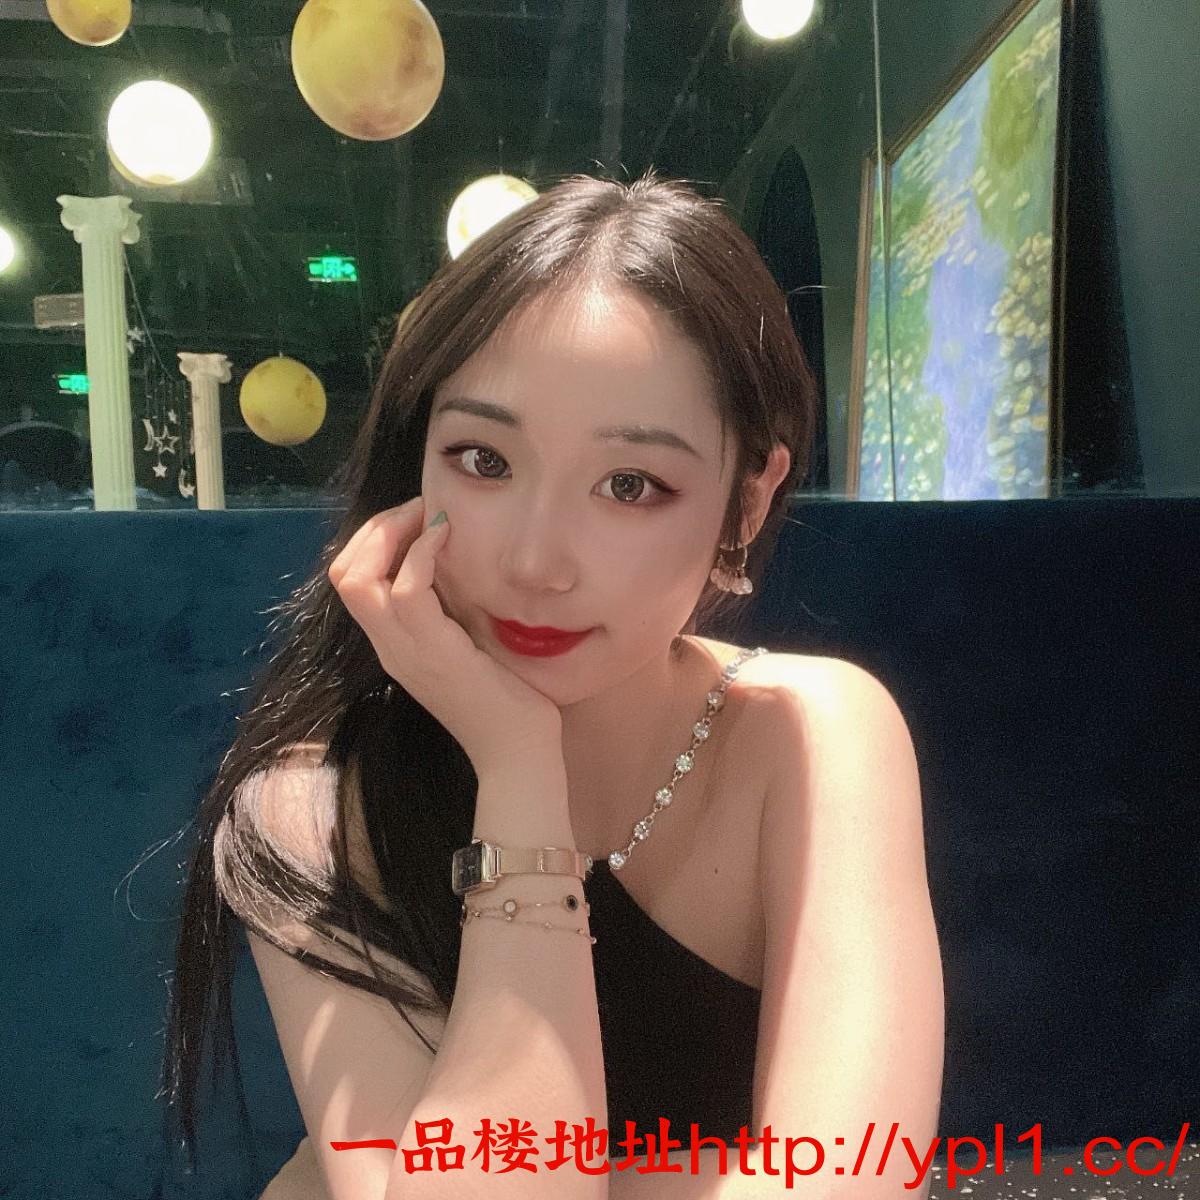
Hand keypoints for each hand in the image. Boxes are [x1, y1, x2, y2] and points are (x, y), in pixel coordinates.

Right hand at [328, 496, 563, 773]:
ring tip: (429, 517)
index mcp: (395, 644)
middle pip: (343, 572)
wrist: (519, 753)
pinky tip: (447, 538)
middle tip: (418, 510)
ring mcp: (406, 652)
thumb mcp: (469, 641)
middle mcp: (390, 647)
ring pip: (358, 577)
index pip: (351, 579)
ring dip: (392, 531)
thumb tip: (455, 559)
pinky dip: (421, 554)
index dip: (375, 538)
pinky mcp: (435, 653)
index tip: (417, 519)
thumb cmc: (506, 699)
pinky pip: (406, 591)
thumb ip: (452, 607)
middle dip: (376, 527)